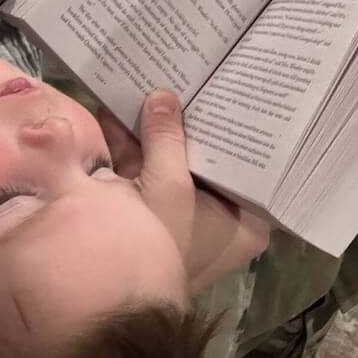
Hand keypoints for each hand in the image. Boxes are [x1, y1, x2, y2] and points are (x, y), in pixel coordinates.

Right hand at [99, 91, 271, 294]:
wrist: (104, 285)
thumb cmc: (162, 239)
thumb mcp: (170, 183)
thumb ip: (168, 136)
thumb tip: (163, 95)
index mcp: (245, 221)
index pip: (254, 164)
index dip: (243, 126)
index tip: (239, 87)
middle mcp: (218, 215)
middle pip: (210, 157)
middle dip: (195, 119)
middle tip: (200, 72)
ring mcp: (180, 210)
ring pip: (173, 158)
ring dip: (157, 126)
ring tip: (158, 77)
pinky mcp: (145, 208)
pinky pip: (144, 167)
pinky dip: (130, 141)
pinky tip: (123, 101)